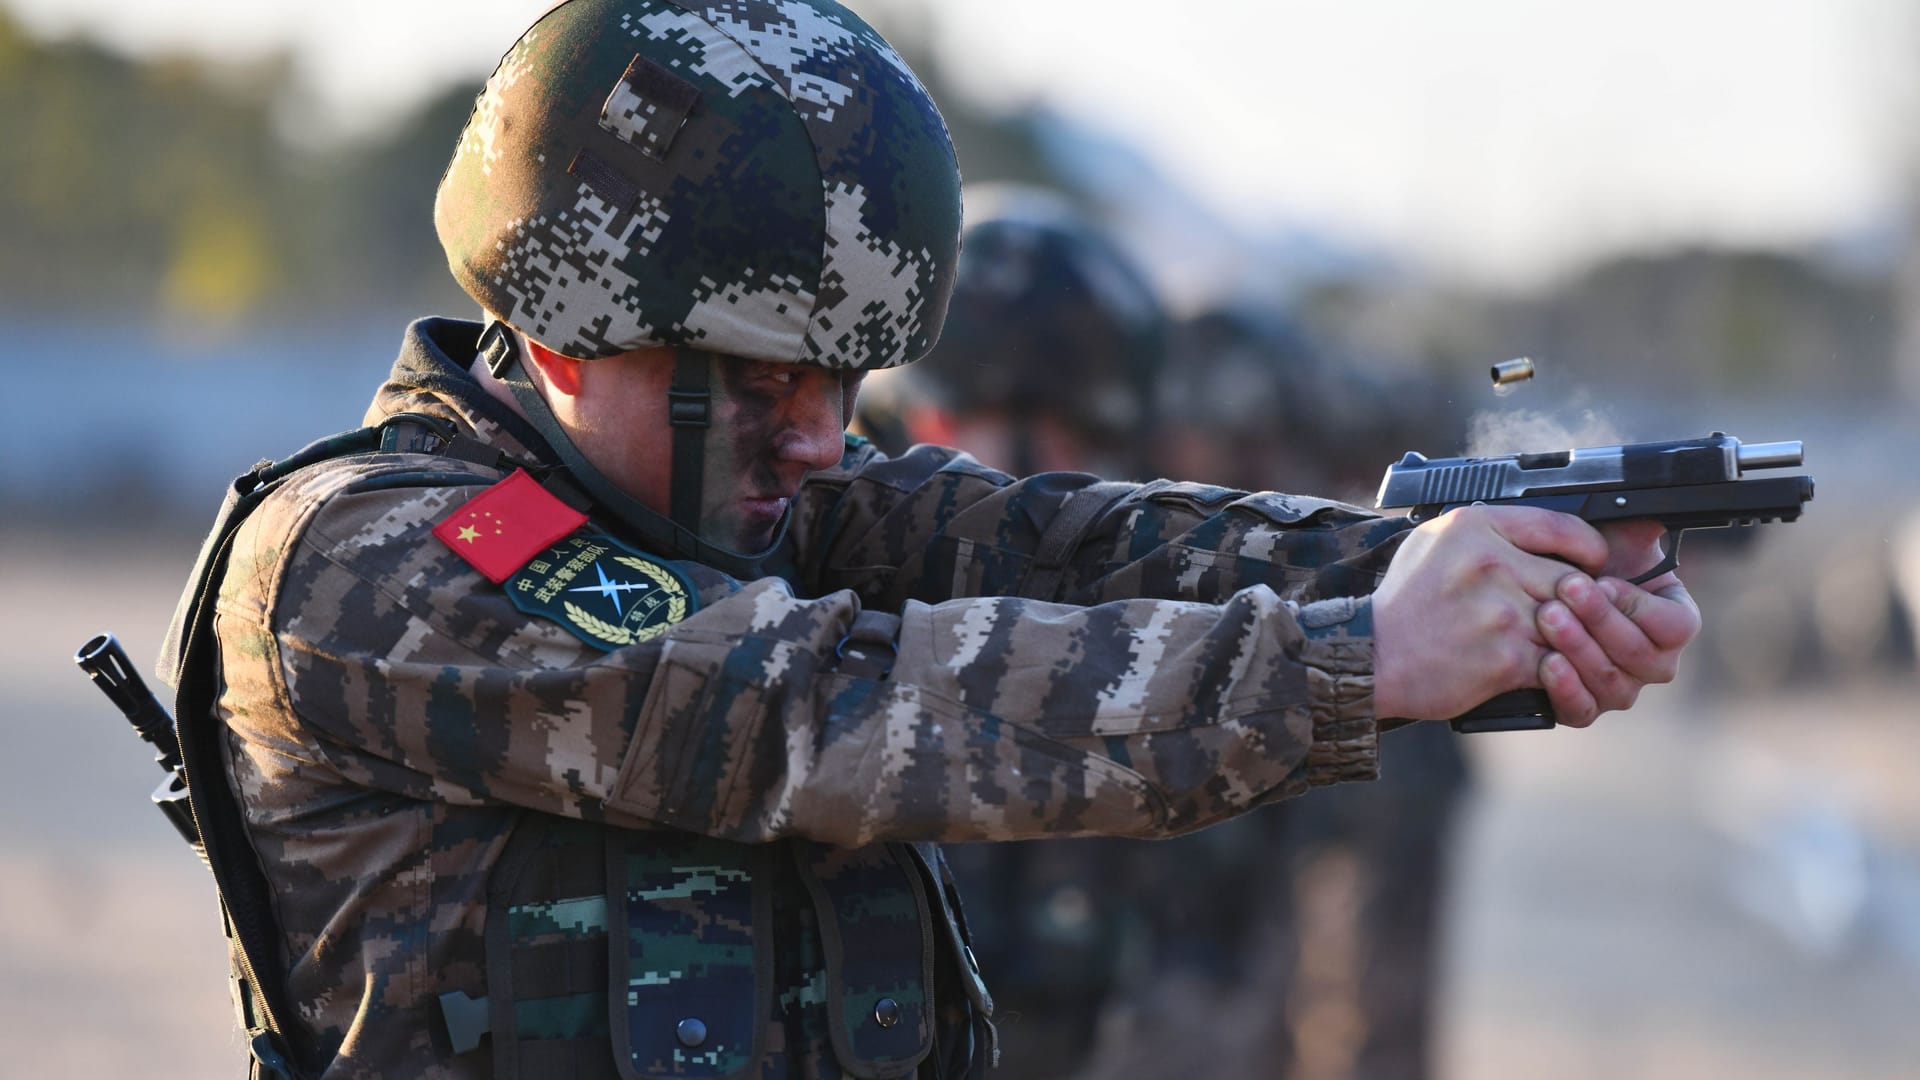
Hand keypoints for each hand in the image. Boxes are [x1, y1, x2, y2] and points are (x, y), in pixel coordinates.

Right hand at [1373, 505, 1607, 720]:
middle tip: (1576, 609)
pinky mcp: (1507, 657)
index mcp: (1474, 527)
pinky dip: (1559, 667)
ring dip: (1572, 634)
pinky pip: (1559, 660)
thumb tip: (1537, 533)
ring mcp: (1502, 612)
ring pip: (1572, 621)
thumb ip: (1484, 529)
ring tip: (1561, 638)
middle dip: (1580, 598)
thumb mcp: (1432, 541)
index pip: (1560, 526)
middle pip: (1572, 578)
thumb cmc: (1403, 601)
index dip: (1587, 547)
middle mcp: (1491, 564)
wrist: (1372, 656)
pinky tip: (1544, 665)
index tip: (1592, 560)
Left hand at [1533, 521, 1701, 725]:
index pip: (1675, 628)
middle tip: (1567, 589)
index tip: (1605, 581)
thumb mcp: (1613, 538)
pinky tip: (1546, 662)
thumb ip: (1639, 529)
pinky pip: (1583, 711)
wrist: (1539, 591)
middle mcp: (1654, 662)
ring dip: (1580, 648)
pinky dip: (1566, 689)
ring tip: (1549, 616)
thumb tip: (1652, 517)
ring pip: (1613, 683)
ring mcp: (1620, 688)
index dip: (1640, 606)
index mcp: (1673, 623)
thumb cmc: (1581, 563)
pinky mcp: (1584, 707)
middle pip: (1642, 657)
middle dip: (1601, 620)